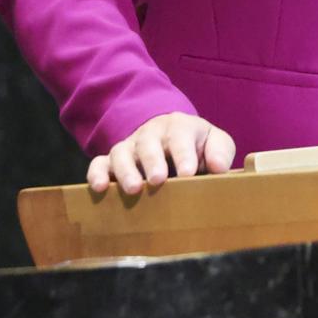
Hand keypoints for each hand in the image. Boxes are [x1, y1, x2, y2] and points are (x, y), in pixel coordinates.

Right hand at [87, 112, 236, 193]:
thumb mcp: (215, 141)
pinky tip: (99, 189)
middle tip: (158, 180)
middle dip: (153, 161)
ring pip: (121, 153)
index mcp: (179, 127)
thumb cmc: (197, 144)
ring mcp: (130, 147)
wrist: (172, 134)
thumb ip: (220, 152)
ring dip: (125, 171)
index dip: (184, 155)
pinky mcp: (112, 161)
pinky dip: (96, 174)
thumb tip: (219, 168)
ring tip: (133, 189)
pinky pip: (99, 163)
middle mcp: (151, 134)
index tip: (188, 173)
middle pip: (149, 144)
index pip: (181, 138)